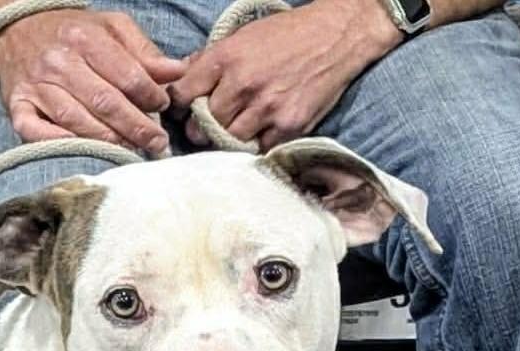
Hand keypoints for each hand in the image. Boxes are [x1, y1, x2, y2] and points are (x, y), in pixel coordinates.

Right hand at [0, 11, 185, 155]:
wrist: (18, 28)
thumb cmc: (72, 32)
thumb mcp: (111, 28)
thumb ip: (143, 52)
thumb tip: (176, 72)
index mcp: (86, 38)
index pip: (127, 75)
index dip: (149, 96)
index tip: (163, 108)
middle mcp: (59, 62)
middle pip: (104, 101)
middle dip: (135, 126)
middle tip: (156, 144)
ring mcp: (36, 86)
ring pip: (75, 120)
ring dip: (106, 140)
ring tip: (129, 150)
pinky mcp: (16, 106)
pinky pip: (37, 132)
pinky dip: (60, 143)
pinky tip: (83, 151)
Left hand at [169, 0, 399, 150]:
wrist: (339, 33)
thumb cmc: (287, 35)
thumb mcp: (243, 36)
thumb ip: (210, 59)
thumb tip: (179, 78)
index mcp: (226, 58)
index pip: (182, 95)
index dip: (179, 106)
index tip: (185, 110)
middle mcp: (243, 83)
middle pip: (201, 126)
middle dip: (202, 128)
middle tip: (211, 125)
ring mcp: (266, 107)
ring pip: (226, 140)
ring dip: (227, 139)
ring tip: (236, 128)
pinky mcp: (287, 125)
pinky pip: (257, 147)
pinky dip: (256, 143)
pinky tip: (261, 130)